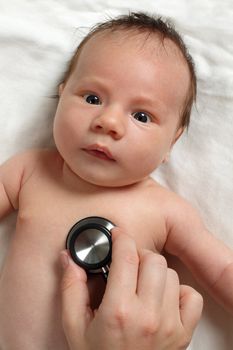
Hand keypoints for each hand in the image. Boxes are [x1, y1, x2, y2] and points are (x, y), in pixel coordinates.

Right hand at [60, 228, 202, 349]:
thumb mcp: (74, 326)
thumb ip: (71, 288)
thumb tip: (68, 258)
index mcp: (118, 311)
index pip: (127, 257)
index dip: (122, 238)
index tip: (118, 235)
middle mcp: (148, 316)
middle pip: (154, 260)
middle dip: (139, 255)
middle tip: (128, 264)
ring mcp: (169, 325)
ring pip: (171, 274)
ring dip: (155, 273)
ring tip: (141, 284)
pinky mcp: (183, 333)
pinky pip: (191, 296)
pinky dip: (178, 291)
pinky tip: (161, 299)